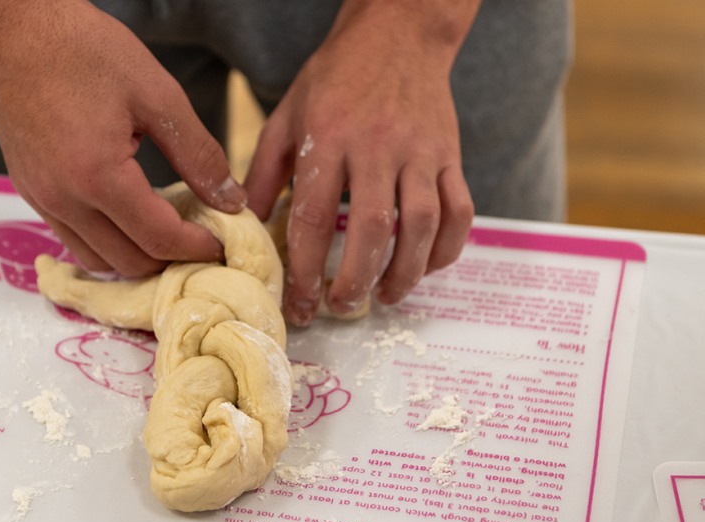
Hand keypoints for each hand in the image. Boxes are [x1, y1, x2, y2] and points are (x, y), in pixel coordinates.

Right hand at [0, 0, 245, 276]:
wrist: (16, 26)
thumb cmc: (86, 50)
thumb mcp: (159, 95)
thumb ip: (199, 154)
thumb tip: (231, 200)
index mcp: (98, 176)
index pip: (158, 239)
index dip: (198, 248)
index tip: (223, 243)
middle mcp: (63, 199)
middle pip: (129, 262)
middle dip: (170, 259)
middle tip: (200, 238)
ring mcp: (40, 198)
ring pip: (96, 260)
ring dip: (136, 256)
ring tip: (166, 229)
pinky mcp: (29, 190)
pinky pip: (71, 237)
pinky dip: (105, 242)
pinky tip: (128, 216)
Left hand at [245, 0, 478, 325]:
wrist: (398, 32)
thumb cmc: (335, 79)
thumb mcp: (286, 117)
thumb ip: (262, 174)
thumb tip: (244, 226)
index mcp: (328, 138)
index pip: (314, 217)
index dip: (306, 270)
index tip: (301, 304)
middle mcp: (377, 146)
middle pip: (373, 228)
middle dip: (357, 279)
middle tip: (342, 306)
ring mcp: (421, 151)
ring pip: (422, 224)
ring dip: (405, 271)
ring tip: (384, 297)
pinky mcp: (450, 154)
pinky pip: (460, 210)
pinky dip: (448, 248)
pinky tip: (427, 266)